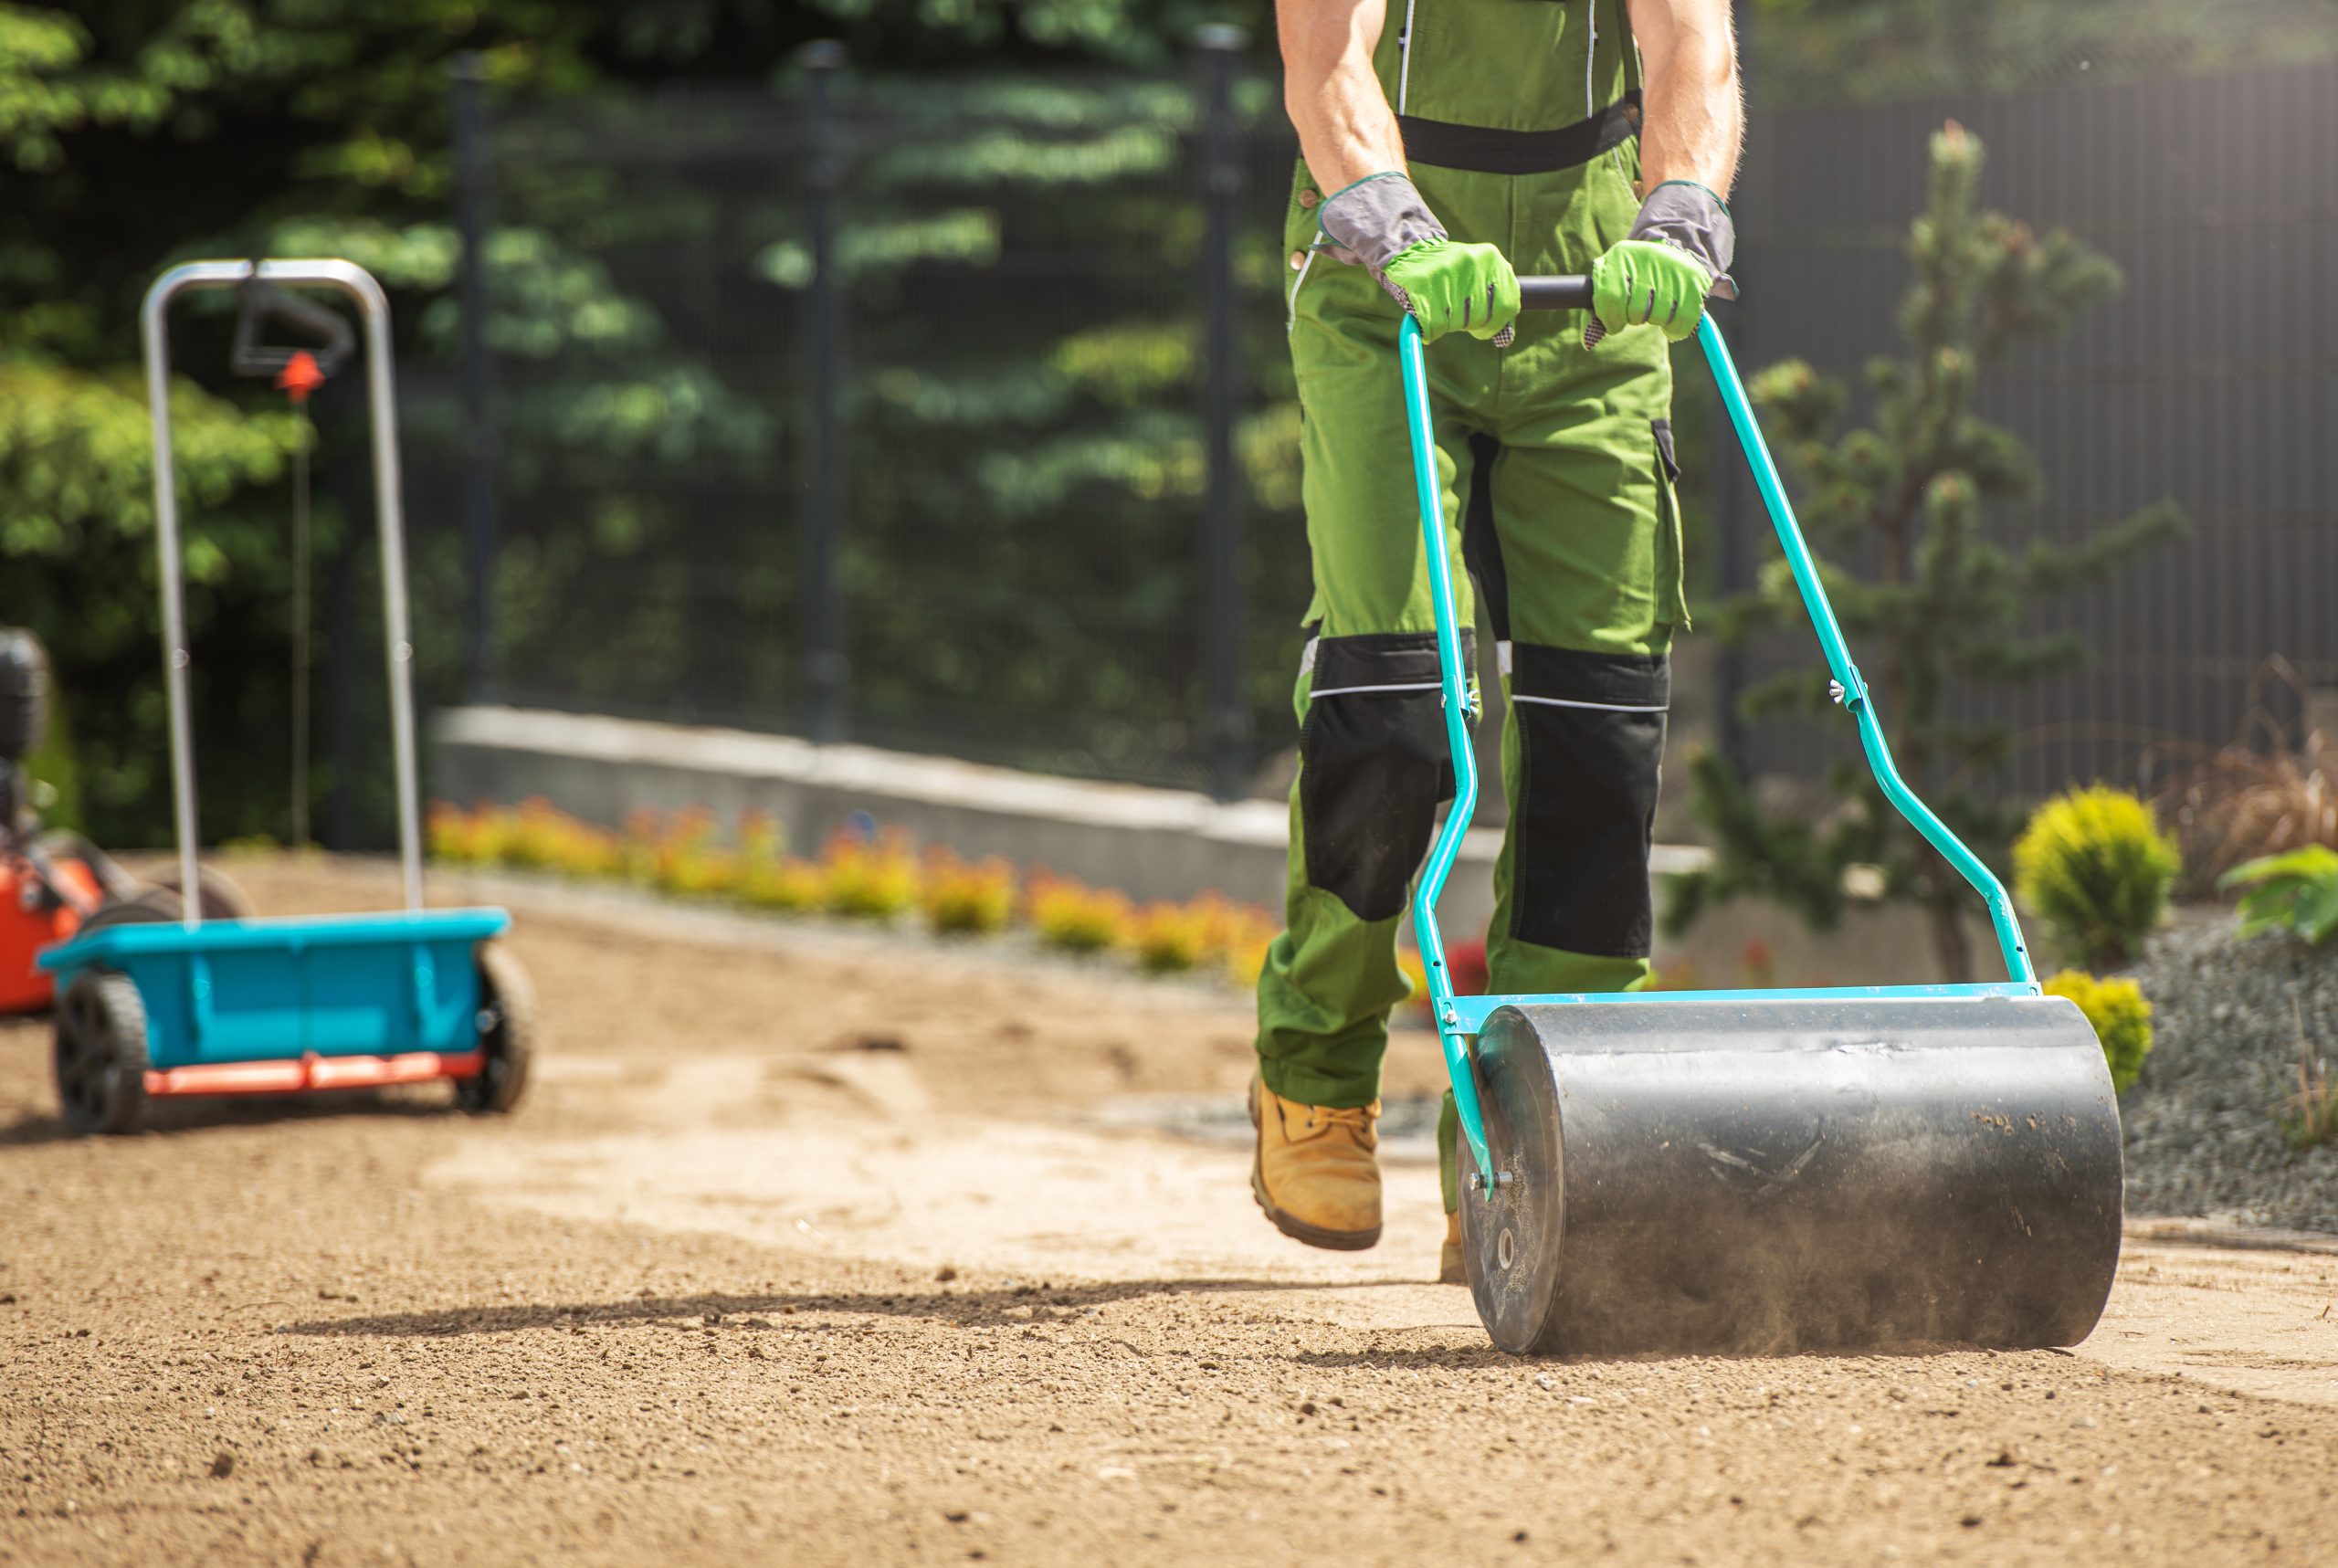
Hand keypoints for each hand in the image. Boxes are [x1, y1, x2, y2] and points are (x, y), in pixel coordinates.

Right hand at [1380, 238, 1521, 343]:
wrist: (1410, 252)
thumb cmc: (1449, 274)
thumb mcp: (1477, 276)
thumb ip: (1495, 299)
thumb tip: (1505, 338)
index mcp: (1491, 259)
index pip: (1508, 305)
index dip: (1496, 324)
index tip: (1482, 328)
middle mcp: (1472, 262)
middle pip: (1482, 317)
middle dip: (1468, 324)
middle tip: (1456, 315)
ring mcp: (1446, 272)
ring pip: (1457, 323)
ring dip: (1448, 325)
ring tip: (1439, 307)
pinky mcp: (1422, 286)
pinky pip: (1434, 326)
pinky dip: (1430, 330)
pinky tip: (1426, 316)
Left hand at [1590, 239, 1715, 341]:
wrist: (1674, 247)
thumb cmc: (1633, 274)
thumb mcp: (1610, 282)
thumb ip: (1595, 312)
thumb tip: (1588, 342)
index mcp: (1620, 256)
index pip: (1610, 298)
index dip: (1611, 319)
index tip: (1615, 323)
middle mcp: (1646, 258)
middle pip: (1636, 310)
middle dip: (1633, 319)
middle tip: (1637, 312)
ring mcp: (1672, 268)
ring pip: (1659, 316)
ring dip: (1654, 321)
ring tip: (1654, 309)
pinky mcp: (1693, 280)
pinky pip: (1682, 320)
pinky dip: (1674, 329)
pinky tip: (1669, 323)